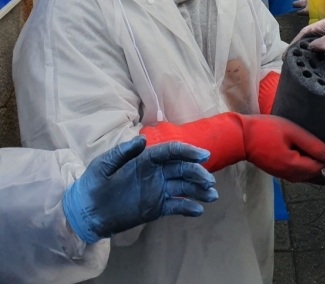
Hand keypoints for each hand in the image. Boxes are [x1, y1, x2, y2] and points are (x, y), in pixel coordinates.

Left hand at [62, 138, 216, 242]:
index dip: (188, 152)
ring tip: (211, 196)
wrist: (86, 211)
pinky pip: (176, 205)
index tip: (203, 156)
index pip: (171, 152)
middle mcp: (155, 173)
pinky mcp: (156, 207)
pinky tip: (198, 210)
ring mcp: (157, 190)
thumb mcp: (104, 165)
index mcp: (145, 159)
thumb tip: (142, 141)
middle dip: (197, 173)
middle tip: (209, 182)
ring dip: (198, 189)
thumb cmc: (93, 183)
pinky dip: (188, 207)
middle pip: (182, 169)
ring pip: (183, 186)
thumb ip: (123, 152)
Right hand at [142, 113, 324, 182]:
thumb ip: (311, 144)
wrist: (240, 138)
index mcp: (298, 168)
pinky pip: (309, 170)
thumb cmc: (264, 130)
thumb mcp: (290, 131)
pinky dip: (323, 164)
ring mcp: (291, 175)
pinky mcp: (286, 169)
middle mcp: (296, 176)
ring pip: (318, 173)